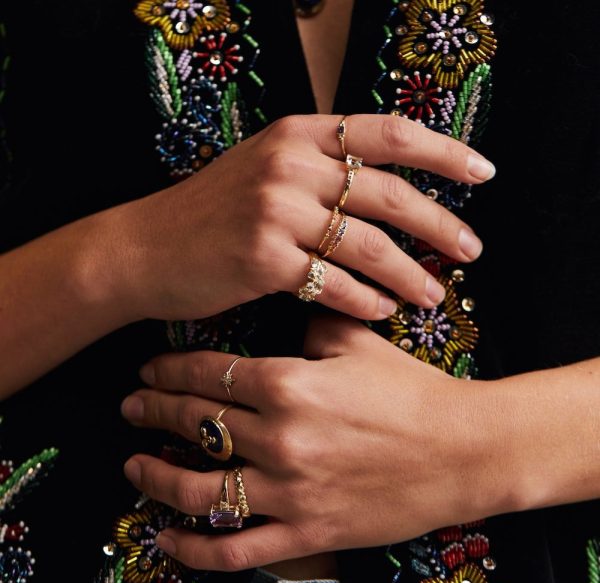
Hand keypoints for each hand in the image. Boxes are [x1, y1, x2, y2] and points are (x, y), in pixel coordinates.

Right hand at [115, 114, 492, 322]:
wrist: (144, 249)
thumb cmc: (208, 214)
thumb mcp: (262, 169)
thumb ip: (319, 168)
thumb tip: (386, 188)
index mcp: (298, 135)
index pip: (388, 133)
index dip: (444, 152)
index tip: (482, 174)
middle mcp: (291, 165)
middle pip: (389, 194)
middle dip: (439, 225)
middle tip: (470, 250)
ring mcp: (275, 212)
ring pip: (367, 245)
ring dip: (409, 273)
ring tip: (433, 295)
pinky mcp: (263, 259)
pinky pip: (332, 284)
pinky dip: (364, 300)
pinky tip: (382, 311)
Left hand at [121, 316, 510, 571]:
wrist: (464, 450)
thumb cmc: (414, 393)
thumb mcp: (361, 342)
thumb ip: (312, 326)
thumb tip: (285, 320)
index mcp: (290, 385)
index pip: (209, 374)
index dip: (170, 370)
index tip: (150, 369)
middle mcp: (279, 439)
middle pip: (195, 423)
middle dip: (153, 411)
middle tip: (131, 405)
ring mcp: (290, 491)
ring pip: (199, 489)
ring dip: (157, 476)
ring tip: (134, 465)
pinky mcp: (307, 532)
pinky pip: (236, 549)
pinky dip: (195, 549)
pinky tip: (166, 540)